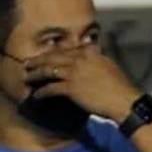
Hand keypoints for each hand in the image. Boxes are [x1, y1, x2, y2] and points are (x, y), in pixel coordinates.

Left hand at [22, 46, 139, 122]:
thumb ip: (96, 59)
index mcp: (90, 53)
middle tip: (27, 64)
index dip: (52, 53)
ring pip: (48, 70)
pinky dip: (41, 92)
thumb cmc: (120, 87)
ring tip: (27, 77)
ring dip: (35, 74)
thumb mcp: (109, 66)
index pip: (65, 50)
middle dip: (37, 60)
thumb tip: (91, 55)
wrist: (125, 101)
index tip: (45, 56)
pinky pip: (50, 88)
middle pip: (52, 57)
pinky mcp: (71, 88)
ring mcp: (74, 73)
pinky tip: (36, 96)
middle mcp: (80, 60)